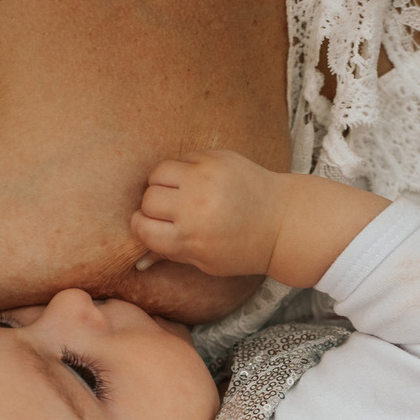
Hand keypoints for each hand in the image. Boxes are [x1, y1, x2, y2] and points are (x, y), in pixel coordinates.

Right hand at [130, 149, 283, 277]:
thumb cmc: (243, 248)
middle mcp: (195, 206)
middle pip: (148, 199)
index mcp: (191, 238)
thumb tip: (137, 259)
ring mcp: (205, 178)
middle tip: (172, 211)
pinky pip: (181, 159)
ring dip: (162, 184)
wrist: (283, 221)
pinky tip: (200, 182)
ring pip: (158, 173)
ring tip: (180, 193)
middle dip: (154, 207)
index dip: (144, 227)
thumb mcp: (207, 262)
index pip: (142, 227)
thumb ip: (170, 254)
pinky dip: (184, 170)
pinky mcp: (215, 157)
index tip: (155, 227)